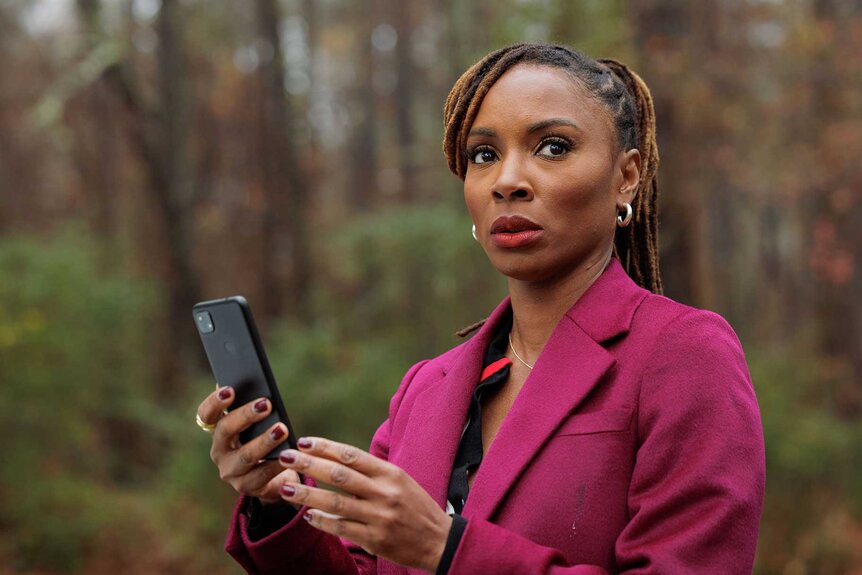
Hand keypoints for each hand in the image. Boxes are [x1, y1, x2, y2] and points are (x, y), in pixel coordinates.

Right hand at [196, 387, 297, 504]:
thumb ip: (251, 404)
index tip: (230, 390)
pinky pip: (262, 474)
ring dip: (264, 441)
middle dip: (245, 416)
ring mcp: (230, 471)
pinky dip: (276, 463)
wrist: (273, 476)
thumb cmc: (262, 440)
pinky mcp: (246, 487)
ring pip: (245, 455)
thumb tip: (255, 380)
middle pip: (225, 430)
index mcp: (218, 431)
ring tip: (281, 429)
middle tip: (266, 404)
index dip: (214, 402)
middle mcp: (219, 451)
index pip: (206, 415)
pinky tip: (288, 454)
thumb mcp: (256, 424)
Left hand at [278, 437, 451, 572]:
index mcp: (390, 473)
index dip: (325, 447)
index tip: (304, 442)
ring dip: (307, 494)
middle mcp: (384, 492)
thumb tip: (335, 459)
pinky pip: (342, 528)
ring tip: (284, 488)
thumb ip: (371, 472)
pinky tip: (307, 515)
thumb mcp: (400, 481)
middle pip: (339, 475)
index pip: (351, 455)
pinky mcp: (375, 539)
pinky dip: (322, 521)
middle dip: (309, 465)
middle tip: (286, 458)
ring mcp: (379, 517)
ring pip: (335, 502)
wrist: (439, 541)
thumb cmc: (416, 507)